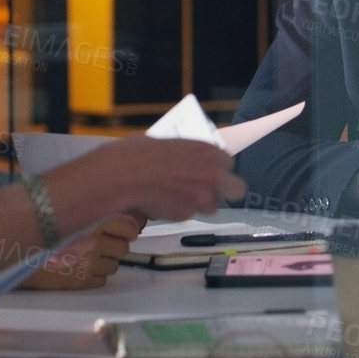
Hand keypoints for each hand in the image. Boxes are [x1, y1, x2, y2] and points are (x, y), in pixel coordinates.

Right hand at [19, 214, 142, 289]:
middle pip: (124, 247)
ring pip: (115, 265)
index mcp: (91, 220)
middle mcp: (94, 242)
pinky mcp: (81, 283)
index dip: (130, 228)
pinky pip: (102, 279)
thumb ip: (98, 211)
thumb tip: (133, 218)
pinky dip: (95, 275)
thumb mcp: (70, 213)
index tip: (125, 229)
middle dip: (115, 245)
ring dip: (105, 260)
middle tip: (98, 243)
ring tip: (85, 255)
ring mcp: (89, 264)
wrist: (13, 254)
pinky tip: (78, 267)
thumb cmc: (41, 231)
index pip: (131, 226)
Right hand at [78, 135, 241, 222]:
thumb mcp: (167, 143)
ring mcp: (202, 197)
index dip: (218, 169)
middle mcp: (212, 174)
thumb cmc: (137, 153)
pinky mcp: (187, 214)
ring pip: (212, 207)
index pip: (228, 163)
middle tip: (208, 191)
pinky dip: (177, 212)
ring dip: (199, 204)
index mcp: (209, 151)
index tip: (207, 172)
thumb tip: (183, 157)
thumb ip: (185, 153)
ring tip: (177, 198)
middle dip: (225, 191)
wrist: (121, 175)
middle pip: (237, 189)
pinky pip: (187, 214)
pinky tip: (161, 203)